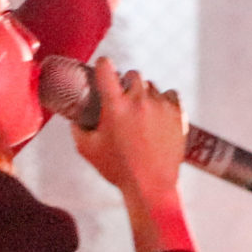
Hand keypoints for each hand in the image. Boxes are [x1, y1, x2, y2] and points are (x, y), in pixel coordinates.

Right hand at [70, 59, 186, 201]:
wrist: (151, 186)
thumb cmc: (118, 169)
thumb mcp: (87, 149)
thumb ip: (77, 129)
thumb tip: (74, 118)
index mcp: (114, 106)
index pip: (106, 68)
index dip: (103, 65)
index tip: (103, 67)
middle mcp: (139, 101)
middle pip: (133, 74)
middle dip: (126, 82)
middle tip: (123, 97)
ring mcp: (160, 106)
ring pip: (152, 86)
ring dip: (145, 94)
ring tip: (141, 112)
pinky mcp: (178, 114)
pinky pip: (171, 95)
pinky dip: (164, 100)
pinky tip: (158, 112)